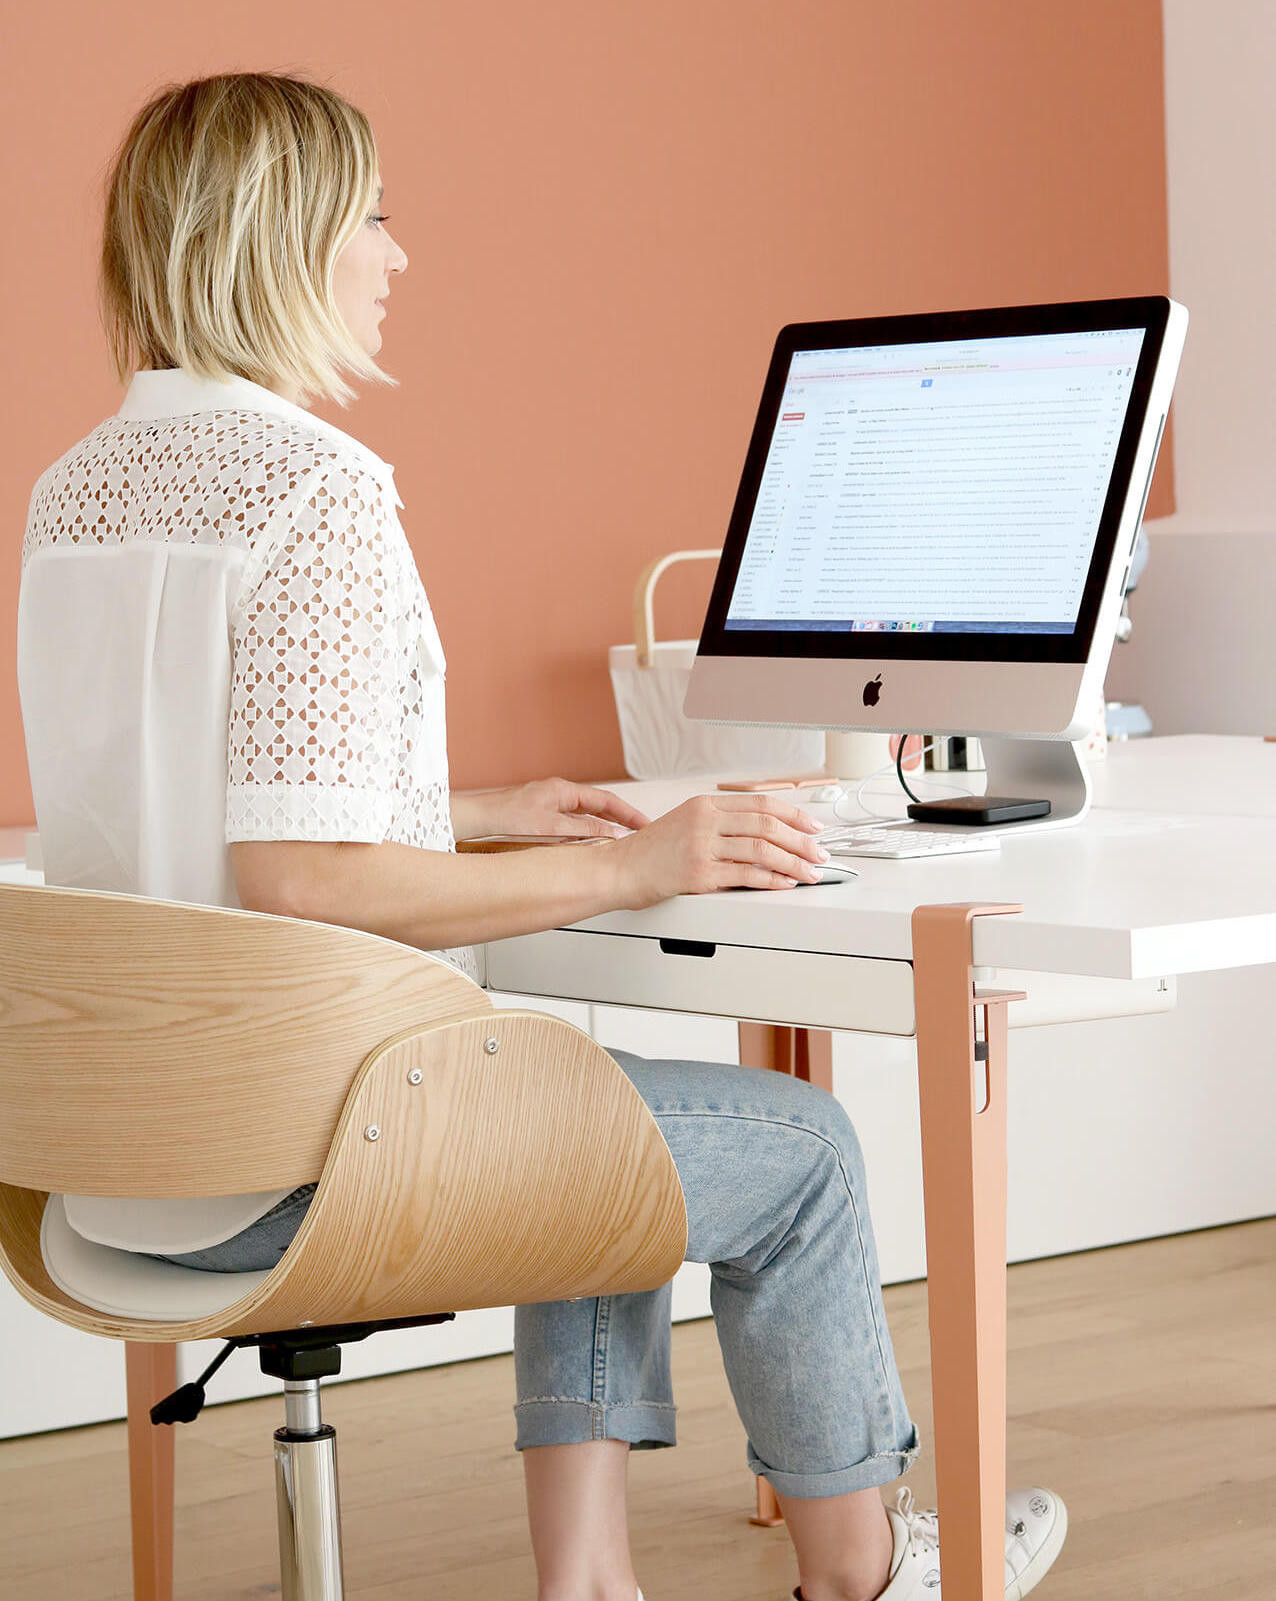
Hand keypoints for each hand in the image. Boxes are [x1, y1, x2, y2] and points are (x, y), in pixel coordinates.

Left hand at [456, 777, 649, 840]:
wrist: (473, 823)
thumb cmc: (504, 819)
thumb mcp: (553, 827)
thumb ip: (585, 830)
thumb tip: (612, 834)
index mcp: (563, 790)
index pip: (606, 800)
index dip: (629, 814)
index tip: (645, 825)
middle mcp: (557, 796)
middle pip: (598, 808)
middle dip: (619, 821)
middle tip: (639, 834)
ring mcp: (548, 808)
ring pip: (584, 819)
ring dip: (601, 831)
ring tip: (618, 844)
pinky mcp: (539, 821)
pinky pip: (570, 827)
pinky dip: (583, 837)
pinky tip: (586, 849)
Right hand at [611, 792, 827, 907]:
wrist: (617, 870)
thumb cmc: (650, 852)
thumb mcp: (685, 823)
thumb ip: (720, 823)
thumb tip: (764, 835)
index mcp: (705, 804)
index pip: (761, 803)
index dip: (794, 815)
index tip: (814, 826)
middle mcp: (705, 821)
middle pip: (768, 825)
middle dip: (802, 841)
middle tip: (820, 853)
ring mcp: (701, 846)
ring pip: (763, 850)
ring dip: (794, 863)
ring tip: (810, 872)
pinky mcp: (698, 874)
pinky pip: (746, 876)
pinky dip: (773, 880)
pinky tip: (786, 884)